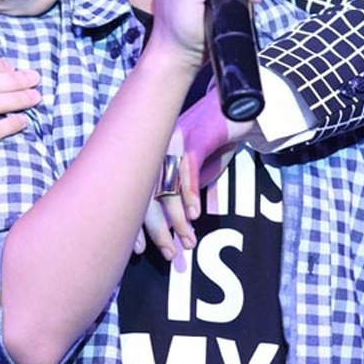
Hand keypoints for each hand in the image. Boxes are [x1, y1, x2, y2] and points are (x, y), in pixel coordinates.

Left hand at [136, 144, 197, 260]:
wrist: (230, 109)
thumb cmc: (205, 140)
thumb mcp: (185, 165)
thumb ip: (173, 187)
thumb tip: (166, 222)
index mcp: (147, 156)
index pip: (132, 195)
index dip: (134, 224)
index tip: (138, 249)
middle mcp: (154, 149)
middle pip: (146, 194)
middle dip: (157, 228)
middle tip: (169, 253)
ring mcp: (170, 142)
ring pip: (167, 187)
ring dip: (178, 219)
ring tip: (188, 241)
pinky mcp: (192, 138)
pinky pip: (186, 169)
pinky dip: (190, 193)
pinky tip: (195, 214)